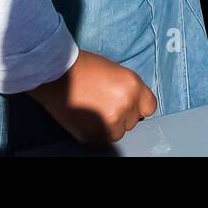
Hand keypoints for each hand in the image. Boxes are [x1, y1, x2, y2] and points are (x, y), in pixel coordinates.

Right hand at [27, 49, 157, 145]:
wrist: (57, 74)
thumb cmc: (86, 67)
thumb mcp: (116, 72)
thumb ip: (128, 90)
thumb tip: (133, 105)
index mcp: (133, 86)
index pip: (150, 107)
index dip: (139, 106)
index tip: (129, 104)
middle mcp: (125, 105)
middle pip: (133, 121)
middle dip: (122, 116)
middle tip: (105, 105)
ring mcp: (110, 122)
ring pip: (118, 133)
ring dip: (109, 126)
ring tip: (94, 112)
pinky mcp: (93, 135)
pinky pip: (102, 140)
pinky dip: (96, 132)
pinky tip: (86, 118)